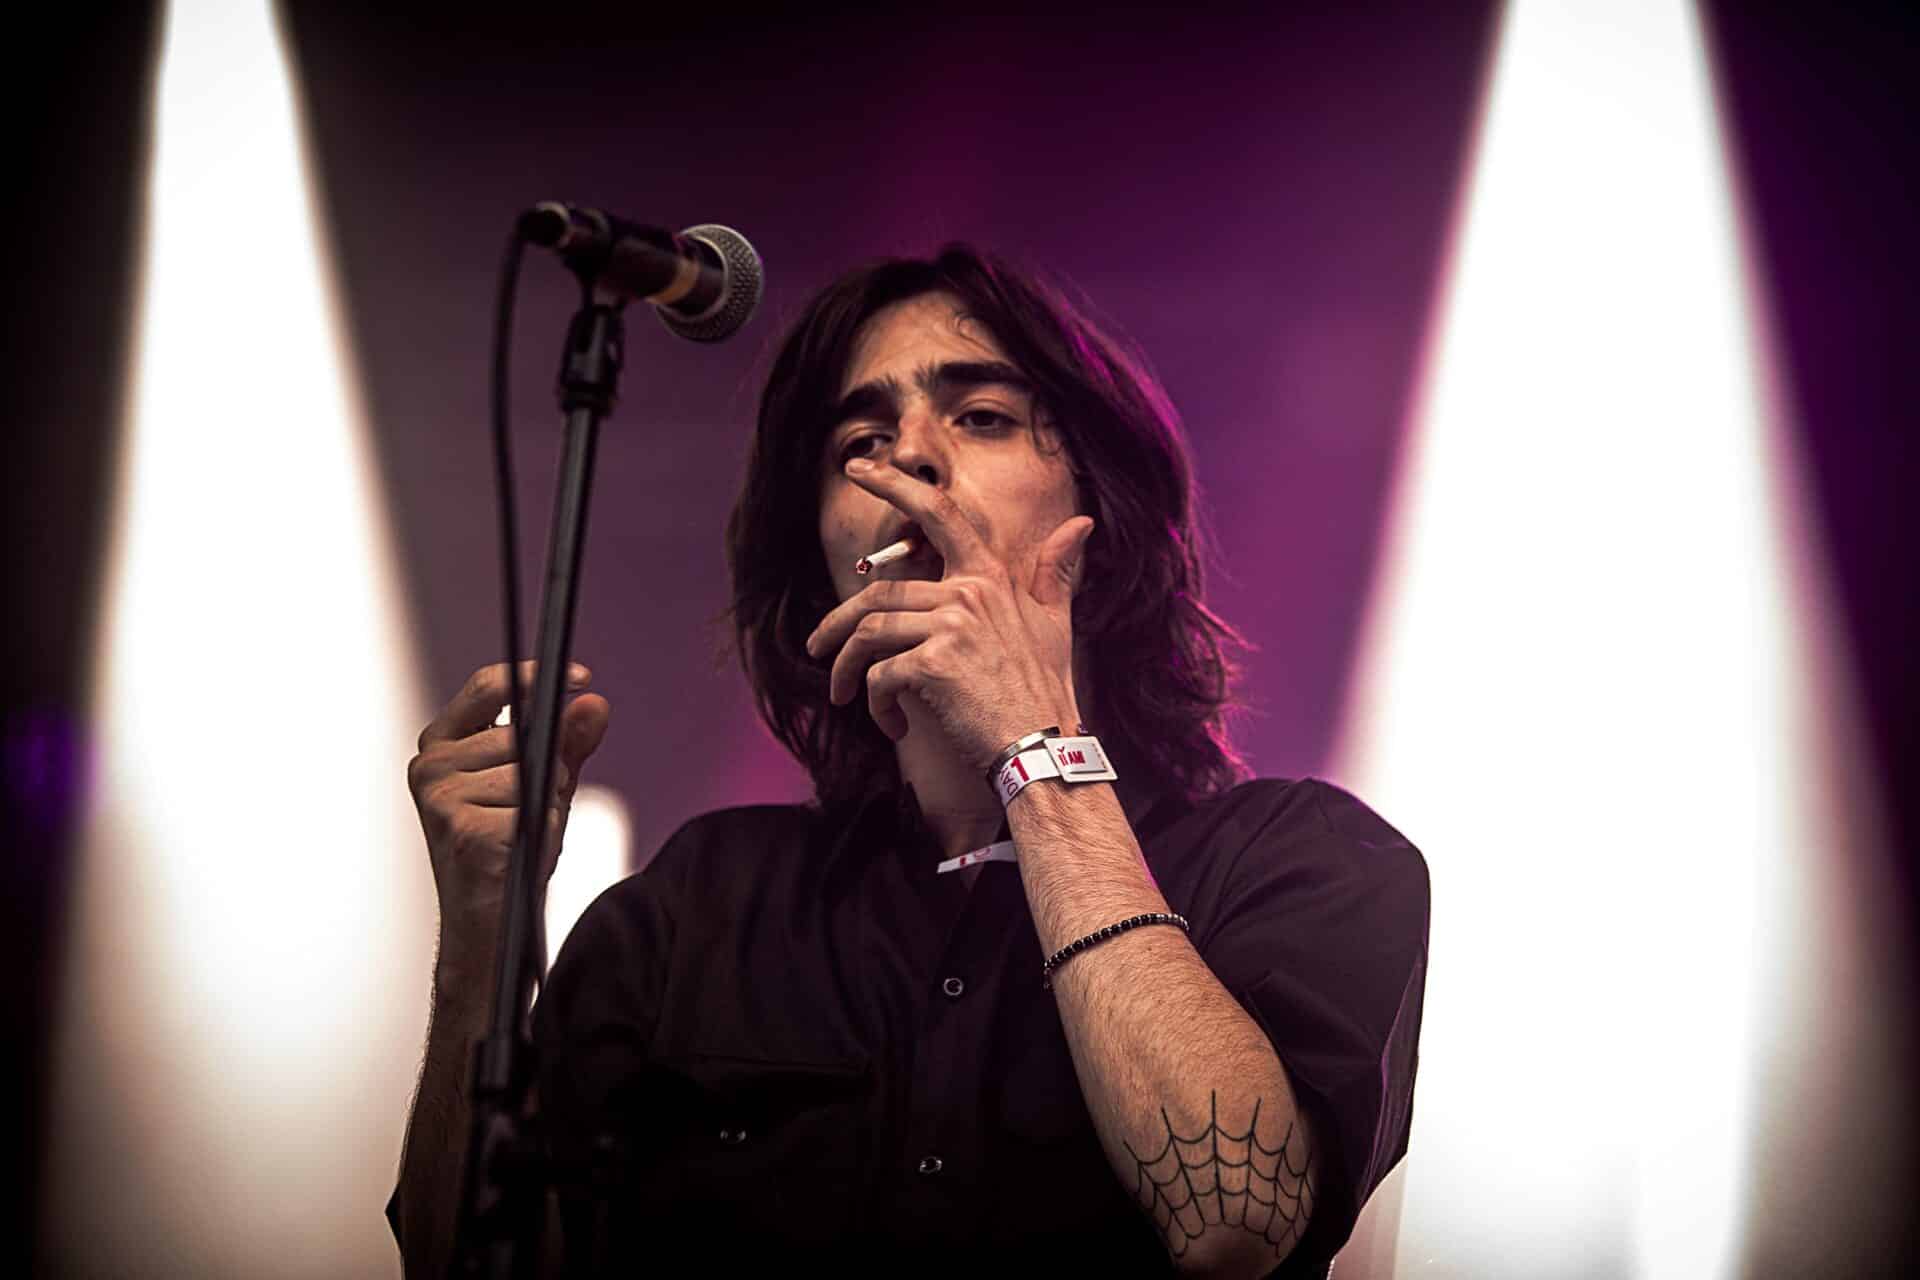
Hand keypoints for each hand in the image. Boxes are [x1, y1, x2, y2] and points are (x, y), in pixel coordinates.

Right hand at [407, 660, 611, 958]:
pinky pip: (534, 809)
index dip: (534, 675)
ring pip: (531, 772)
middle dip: (548, 767)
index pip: (488, 687)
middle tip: (529, 807)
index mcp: (442, 744)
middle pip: (520, 735)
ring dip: (545, 802)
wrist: (488, 920)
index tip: (581, 677)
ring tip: (520, 831)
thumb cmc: (508, 848)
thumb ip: (567, 740)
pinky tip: (518, 850)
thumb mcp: (543, 783)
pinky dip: (544, 829)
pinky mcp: (461, 828)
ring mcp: (441, 797)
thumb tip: (594, 703)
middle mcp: (431, 765)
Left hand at [804, 457, 1094, 769]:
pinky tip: (894, 725)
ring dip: (847, 669)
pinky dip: (876, 705)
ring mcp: (951, 627)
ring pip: (869, 634)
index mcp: (989, 577)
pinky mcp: (934, 665)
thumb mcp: (1056, 623)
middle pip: (879, 594)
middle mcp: (968, 593)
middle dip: (837, 625)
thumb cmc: (1045, 689)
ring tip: (844, 696)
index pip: (938, 514)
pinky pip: (880, 677)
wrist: (1042, 746)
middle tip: (818, 649)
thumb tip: (1081, 523)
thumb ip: (1055, 572)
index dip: (894, 484)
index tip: (857, 466)